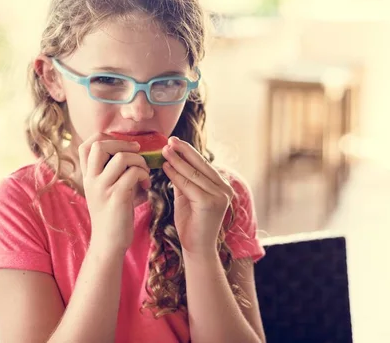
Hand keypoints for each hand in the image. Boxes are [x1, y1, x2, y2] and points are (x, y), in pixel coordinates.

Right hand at [79, 133, 151, 253]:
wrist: (108, 244)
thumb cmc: (113, 215)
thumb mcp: (107, 190)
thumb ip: (113, 172)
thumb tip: (132, 151)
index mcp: (87, 176)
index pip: (86, 145)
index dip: (104, 137)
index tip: (122, 145)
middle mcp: (91, 180)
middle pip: (100, 145)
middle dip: (124, 144)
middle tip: (137, 152)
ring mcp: (102, 188)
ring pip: (121, 157)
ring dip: (139, 161)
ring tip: (144, 173)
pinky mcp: (116, 197)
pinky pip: (133, 173)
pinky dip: (144, 175)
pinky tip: (146, 186)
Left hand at [161, 136, 233, 256]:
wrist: (196, 249)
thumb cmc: (191, 224)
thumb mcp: (187, 197)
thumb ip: (185, 180)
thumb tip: (174, 161)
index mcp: (222, 186)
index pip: (203, 164)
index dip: (188, 152)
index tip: (174, 142)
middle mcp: (225, 189)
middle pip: (201, 165)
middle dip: (183, 151)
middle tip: (169, 140)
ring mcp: (220, 196)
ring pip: (194, 173)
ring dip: (177, 160)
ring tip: (164, 150)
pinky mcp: (211, 203)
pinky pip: (189, 185)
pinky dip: (176, 175)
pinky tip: (166, 167)